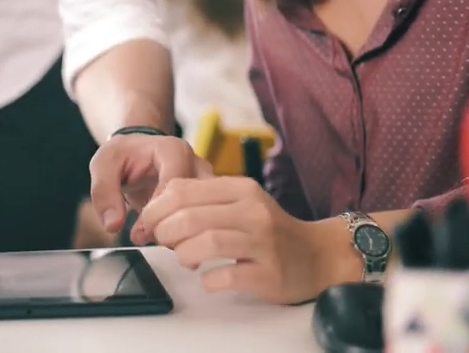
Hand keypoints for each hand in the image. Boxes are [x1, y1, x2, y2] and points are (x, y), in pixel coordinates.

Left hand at [89, 132, 209, 233]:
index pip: (175, 188)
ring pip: (205, 217)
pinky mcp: (208, 200)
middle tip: (145, 239)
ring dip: (182, 235)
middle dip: (170, 228)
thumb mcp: (103, 164)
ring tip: (155, 240)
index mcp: (174, 151)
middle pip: (195, 204)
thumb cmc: (123, 154)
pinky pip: (205, 223)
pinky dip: (188, 236)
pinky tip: (167, 241)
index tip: (139, 233)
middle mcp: (198, 165)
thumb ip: (104, 192)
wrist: (137, 151)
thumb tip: (113, 225)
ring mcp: (207, 184)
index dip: (157, 214)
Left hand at [135, 176, 334, 303]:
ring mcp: (264, 242)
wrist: (318, 255)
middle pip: (189, 217)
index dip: (156, 208)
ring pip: (206, 243)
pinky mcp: (270, 272)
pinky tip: (208, 278)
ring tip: (185, 260)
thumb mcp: (238, 202)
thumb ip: (201, 199)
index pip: (182, 189)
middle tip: (164, 243)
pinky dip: (209, 279)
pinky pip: (227, 275)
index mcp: (240, 188)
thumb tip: (155, 208)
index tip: (149, 222)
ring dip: (184, 254)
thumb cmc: (268, 230)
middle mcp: (253, 211)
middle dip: (165, 233)